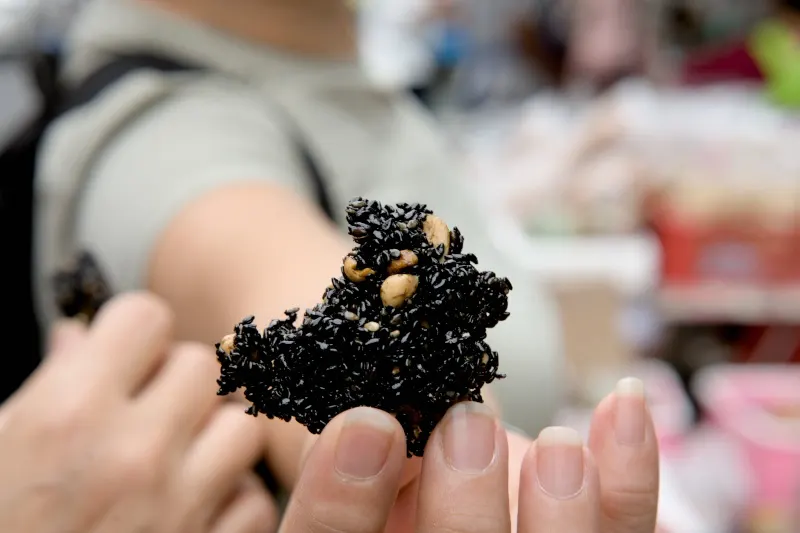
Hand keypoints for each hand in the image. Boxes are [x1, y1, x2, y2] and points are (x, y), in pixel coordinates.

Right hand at [0, 293, 275, 532]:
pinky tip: (193, 515)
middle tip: (147, 414)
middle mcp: (133, 455)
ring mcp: (179, 510)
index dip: (135, 336)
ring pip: (241, 427)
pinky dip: (231, 503)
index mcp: (67, 415)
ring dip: (213, 438)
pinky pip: (253, 502)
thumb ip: (45, 388)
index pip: (147, 317)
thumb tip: (78, 338)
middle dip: (176, 383)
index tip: (125, 359)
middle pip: (202, 366)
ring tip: (174, 464)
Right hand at [277, 377, 658, 532]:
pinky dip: (631, 474)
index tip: (368, 425)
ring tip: (556, 447)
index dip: (342, 502)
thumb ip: (359, 434)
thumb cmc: (396, 452)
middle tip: (465, 428)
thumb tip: (387, 405)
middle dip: (467, 510)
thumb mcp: (356, 442)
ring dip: (561, 515)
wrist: (455, 470)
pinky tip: (623, 409)